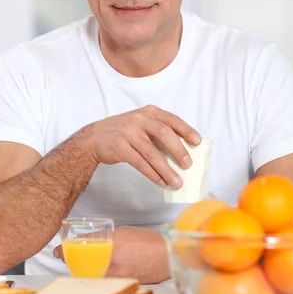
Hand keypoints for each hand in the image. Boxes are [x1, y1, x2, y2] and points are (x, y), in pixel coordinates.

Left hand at [53, 226, 169, 283]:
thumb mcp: (123, 233)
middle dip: (69, 262)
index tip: (57, 251)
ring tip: (76, 264)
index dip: (65, 251)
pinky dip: (94, 279)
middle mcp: (113, 264)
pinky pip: (101, 284)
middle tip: (62, 256)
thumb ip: (105, 238)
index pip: (82, 248)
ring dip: (80, 271)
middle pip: (81, 266)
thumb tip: (88, 241)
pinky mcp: (120, 285)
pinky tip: (92, 274)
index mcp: (112, 247)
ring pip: (90, 277)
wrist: (167, 256)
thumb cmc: (147, 242)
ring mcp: (116, 277)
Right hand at [84, 105, 200, 188]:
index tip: (197, 142)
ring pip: (152, 153)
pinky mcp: (120, 148)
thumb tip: (183, 151)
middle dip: (178, 151)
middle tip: (188, 165)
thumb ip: (158, 131)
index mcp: (149, 112)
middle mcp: (139, 119)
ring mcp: (128, 133)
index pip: (172, 120)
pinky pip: (140, 163)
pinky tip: (160, 182)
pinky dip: (152, 174)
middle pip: (164, 134)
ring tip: (176, 182)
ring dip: (166, 169)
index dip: (186, 130)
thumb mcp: (141, 123)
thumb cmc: (124, 131)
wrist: (95, 137)